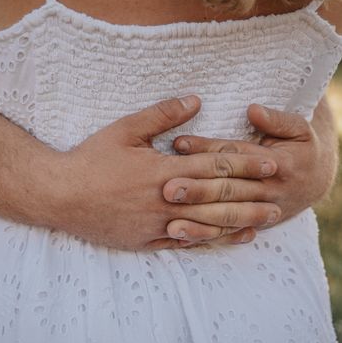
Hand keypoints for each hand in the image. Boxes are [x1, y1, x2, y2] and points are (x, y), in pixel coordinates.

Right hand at [57, 97, 281, 249]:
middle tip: (281, 195)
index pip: (213, 165)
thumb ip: (162, 115)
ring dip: (240, 221)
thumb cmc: (91, 159)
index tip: (271, 162)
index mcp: (163, 170)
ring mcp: (158, 224)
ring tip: (267, 220)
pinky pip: (186, 242)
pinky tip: (232, 238)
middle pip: (218, 197)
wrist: (59, 195)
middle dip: (252, 195)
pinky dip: (212, 240)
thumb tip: (195, 99)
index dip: (245, 163)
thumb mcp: (124, 129)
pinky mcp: (148, 241)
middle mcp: (166, 200)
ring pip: (208, 224)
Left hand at [163, 102, 337, 231]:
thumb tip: (252, 110)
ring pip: (227, 217)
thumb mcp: (299, 128)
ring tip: (170, 222)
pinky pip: (228, 233)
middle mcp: (269, 191)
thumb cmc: (302, 146)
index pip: (236, 155)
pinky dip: (205, 236)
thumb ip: (276, 120)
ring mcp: (262, 213)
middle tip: (167, 188)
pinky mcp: (254, 225)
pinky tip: (181, 237)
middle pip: (228, 190)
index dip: (208, 149)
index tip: (179, 144)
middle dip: (198, 190)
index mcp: (279, 164)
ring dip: (198, 220)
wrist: (318, 179)